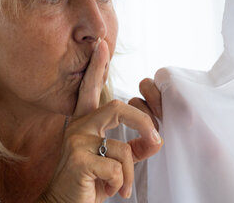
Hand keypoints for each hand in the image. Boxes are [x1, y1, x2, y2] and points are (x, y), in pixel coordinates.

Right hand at [39, 40, 162, 202]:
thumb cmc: (88, 183)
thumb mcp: (114, 162)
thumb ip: (134, 148)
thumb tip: (157, 139)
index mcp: (84, 123)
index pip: (91, 89)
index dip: (97, 67)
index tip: (101, 45)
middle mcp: (78, 127)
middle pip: (117, 108)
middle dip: (142, 121)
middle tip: (156, 138)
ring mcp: (76, 142)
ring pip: (122, 148)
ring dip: (129, 174)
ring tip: (121, 188)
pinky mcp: (78, 160)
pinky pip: (116, 167)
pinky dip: (121, 184)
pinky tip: (109, 191)